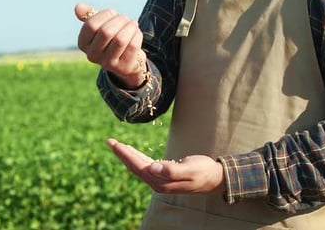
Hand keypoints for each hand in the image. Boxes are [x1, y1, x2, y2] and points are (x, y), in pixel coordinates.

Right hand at [75, 3, 145, 88]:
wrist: (126, 59)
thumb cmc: (111, 38)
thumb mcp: (99, 26)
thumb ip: (89, 16)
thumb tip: (78, 7)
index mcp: (83, 44)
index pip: (91, 25)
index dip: (105, 15)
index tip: (112, 13)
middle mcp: (92, 56)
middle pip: (106, 32)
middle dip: (119, 20)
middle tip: (125, 18)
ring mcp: (108, 64)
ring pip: (120, 39)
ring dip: (130, 27)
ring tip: (133, 24)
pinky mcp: (123, 67)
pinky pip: (132, 46)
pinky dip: (137, 35)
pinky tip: (136, 33)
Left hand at [106, 138, 225, 193]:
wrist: (215, 179)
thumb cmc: (204, 172)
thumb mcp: (190, 169)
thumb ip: (171, 170)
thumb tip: (153, 167)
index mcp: (161, 181)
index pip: (138, 166)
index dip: (125, 155)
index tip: (114, 144)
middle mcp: (157, 183)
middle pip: (134, 166)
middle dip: (121, 153)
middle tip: (109, 141)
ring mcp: (160, 180)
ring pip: (138, 166)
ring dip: (127, 155)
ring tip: (117, 145)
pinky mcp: (163, 176)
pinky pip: (145, 166)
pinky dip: (136, 158)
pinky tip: (132, 153)